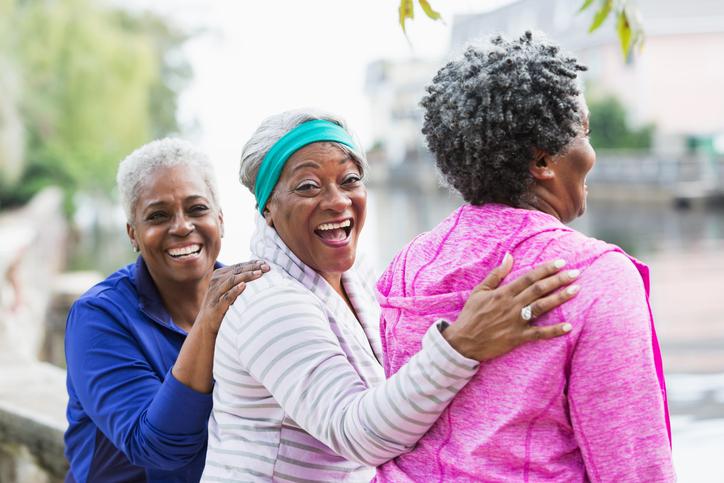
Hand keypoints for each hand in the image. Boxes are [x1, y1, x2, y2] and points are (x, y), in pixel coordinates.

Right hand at [197, 260, 269, 334]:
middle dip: (253, 268)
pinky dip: (236, 290)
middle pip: (237, 271)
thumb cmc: (221, 303)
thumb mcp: (227, 288)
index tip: (265, 262)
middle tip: (267, 267)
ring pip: (232, 280)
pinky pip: (227, 296)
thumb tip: (258, 271)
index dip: (252, 263)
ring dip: (247, 276)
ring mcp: (216, 293)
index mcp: (219, 275)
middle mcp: (216, 281)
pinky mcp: (217, 305)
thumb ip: (237, 279)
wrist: (206, 322)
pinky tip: (244, 286)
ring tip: (259, 274)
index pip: (238, 266)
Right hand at [442, 254, 578, 360]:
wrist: (463, 342)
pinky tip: (569, 326)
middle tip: (576, 273)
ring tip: (576, 290)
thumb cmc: (471, 315)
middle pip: (539, 290)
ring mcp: (515, 322)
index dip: (545, 269)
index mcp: (503, 293)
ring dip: (560, 298)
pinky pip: (539, 334)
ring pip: (541, 307)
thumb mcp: (479, 291)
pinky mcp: (517, 338)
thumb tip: (509, 256)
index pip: (528, 277)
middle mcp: (511, 305)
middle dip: (558, 280)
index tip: (561, 262)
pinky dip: (554, 331)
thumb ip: (496, 274)